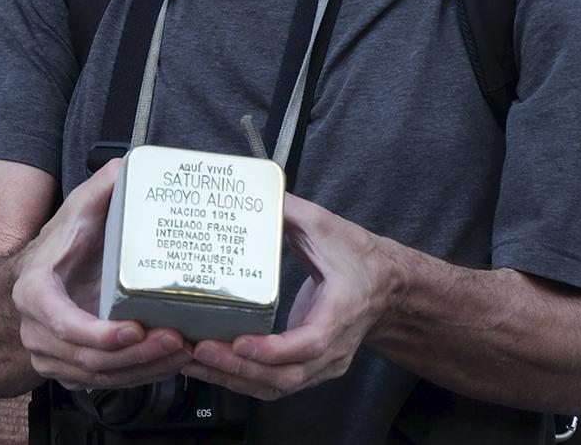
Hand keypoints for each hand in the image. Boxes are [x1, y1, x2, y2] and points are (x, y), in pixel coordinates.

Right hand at [10, 158, 194, 389]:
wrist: (32, 282)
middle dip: (137, 354)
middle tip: (176, 339)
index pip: (62, 322)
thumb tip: (127, 165)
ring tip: (181, 351)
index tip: (132, 330)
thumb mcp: (76, 212)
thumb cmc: (58, 248)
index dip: (98, 333)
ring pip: (100, 376)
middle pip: (89, 358)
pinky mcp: (71, 370)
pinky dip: (139, 376)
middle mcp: (39, 332)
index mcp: (35, 293)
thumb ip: (100, 190)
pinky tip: (169, 364)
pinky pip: (106, 383)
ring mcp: (52, 356)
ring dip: (144, 368)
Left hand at [183, 193, 395, 400]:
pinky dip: (241, 379)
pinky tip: (212, 368)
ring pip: (276, 387)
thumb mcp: (327, 227)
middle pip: (285, 375)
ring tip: (194, 361)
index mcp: (341, 311)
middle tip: (200, 351)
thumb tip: (255, 194)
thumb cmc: (360, 259)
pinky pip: (273, 385)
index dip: (273, 349)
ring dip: (233, 378)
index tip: (240, 342)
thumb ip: (290, 211)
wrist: (386, 288)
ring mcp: (322, 365)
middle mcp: (333, 348)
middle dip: (239, 368)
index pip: (310, 342)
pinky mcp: (309, 369)